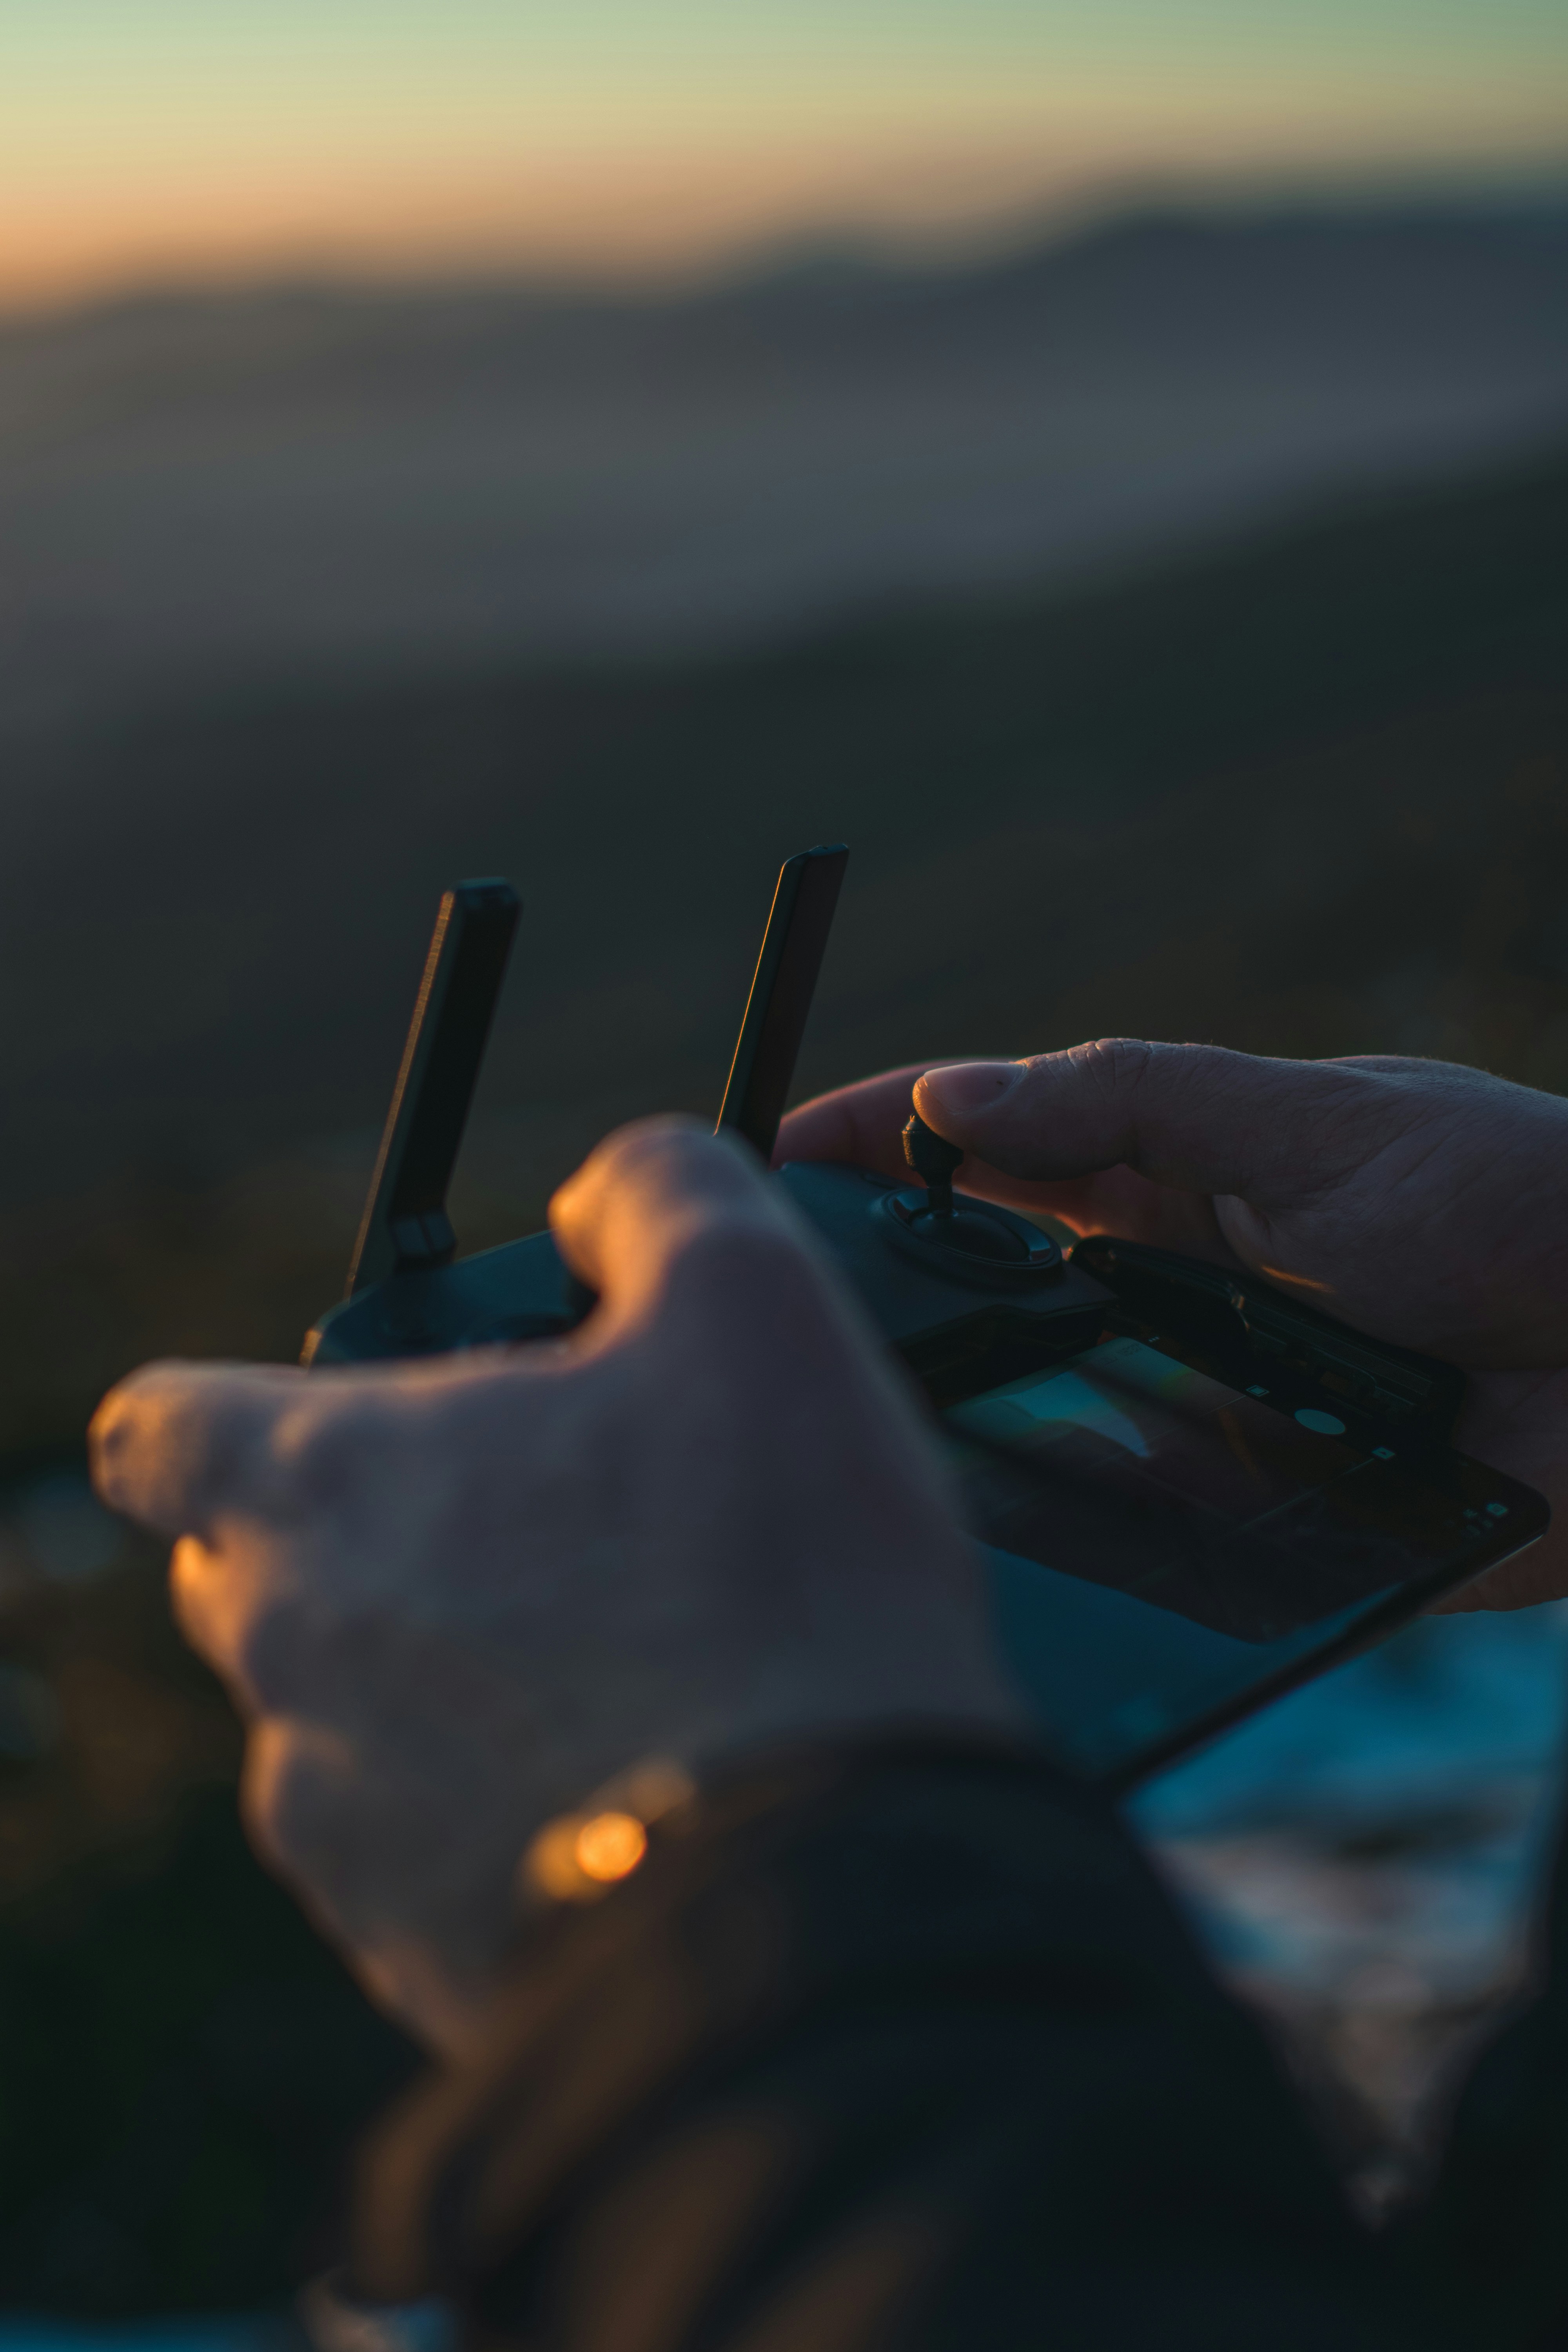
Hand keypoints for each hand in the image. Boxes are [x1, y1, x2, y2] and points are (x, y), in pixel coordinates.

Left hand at [88, 1119, 1016, 2053]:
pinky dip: (484, 1801)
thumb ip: (657, 1194)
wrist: (826, 1883)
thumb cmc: (775, 1583)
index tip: (347, 1419)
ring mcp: (337, 1812)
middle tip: (532, 1524)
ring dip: (431, 1672)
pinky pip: (410, 1842)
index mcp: (331, 1485)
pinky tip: (619, 1779)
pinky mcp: (405, 1937)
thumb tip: (602, 1201)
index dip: (227, 1409)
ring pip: (334, 1711)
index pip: (156, 1430)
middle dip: (362, 1534)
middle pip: (253, 1569)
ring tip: (604, 1661)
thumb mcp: (754, 1298)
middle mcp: (293, 1652)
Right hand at [777, 1043, 1567, 1611]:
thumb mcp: (1315, 1120)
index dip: (878, 1138)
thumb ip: (1137, 1100)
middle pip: (989, 1284)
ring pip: (1044, 1411)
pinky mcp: (1259, 1506)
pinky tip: (997, 1529)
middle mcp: (1169, 1284)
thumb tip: (954, 1094)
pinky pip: (1137, 1529)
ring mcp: (1204, 1396)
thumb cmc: (1513, 1200)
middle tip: (770, 1301)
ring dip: (966, 1410)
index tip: (766, 1151)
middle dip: (885, 1286)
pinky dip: (1076, 1525)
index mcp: (1177, 1171)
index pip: (990, 1145)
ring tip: (850, 1419)